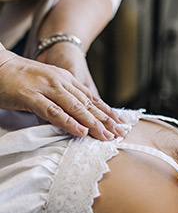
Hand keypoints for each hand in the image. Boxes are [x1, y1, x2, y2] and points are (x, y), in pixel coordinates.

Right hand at [0, 49, 125, 140]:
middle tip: (120, 132)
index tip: (120, 122)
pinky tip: (81, 132)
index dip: (107, 110)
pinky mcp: (31, 97)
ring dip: (93, 123)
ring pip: (76, 108)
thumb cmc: (21, 76)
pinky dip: (69, 123)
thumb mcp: (48, 83)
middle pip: (88, 104)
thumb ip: (63, 95)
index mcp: (66, 79)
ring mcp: (47, 89)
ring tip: (106, 136)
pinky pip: (54, 112)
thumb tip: (78, 113)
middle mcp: (61, 82)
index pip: (91, 98)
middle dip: (106, 120)